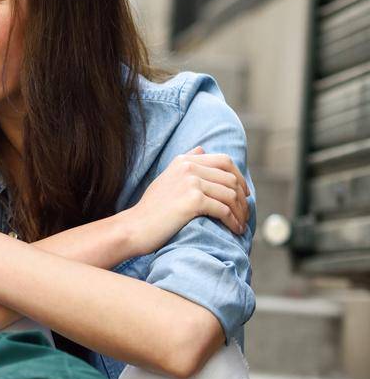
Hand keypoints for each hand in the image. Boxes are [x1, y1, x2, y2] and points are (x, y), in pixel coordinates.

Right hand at [122, 147, 250, 254]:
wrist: (134, 228)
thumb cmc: (150, 209)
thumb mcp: (166, 178)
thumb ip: (185, 162)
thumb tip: (202, 149)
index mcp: (184, 160)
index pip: (224, 161)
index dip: (239, 176)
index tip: (244, 193)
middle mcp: (188, 167)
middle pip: (231, 179)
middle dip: (242, 198)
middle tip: (244, 214)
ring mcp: (191, 182)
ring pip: (230, 195)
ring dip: (240, 212)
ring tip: (241, 224)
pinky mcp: (193, 200)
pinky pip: (224, 210)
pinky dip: (233, 221)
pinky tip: (235, 230)